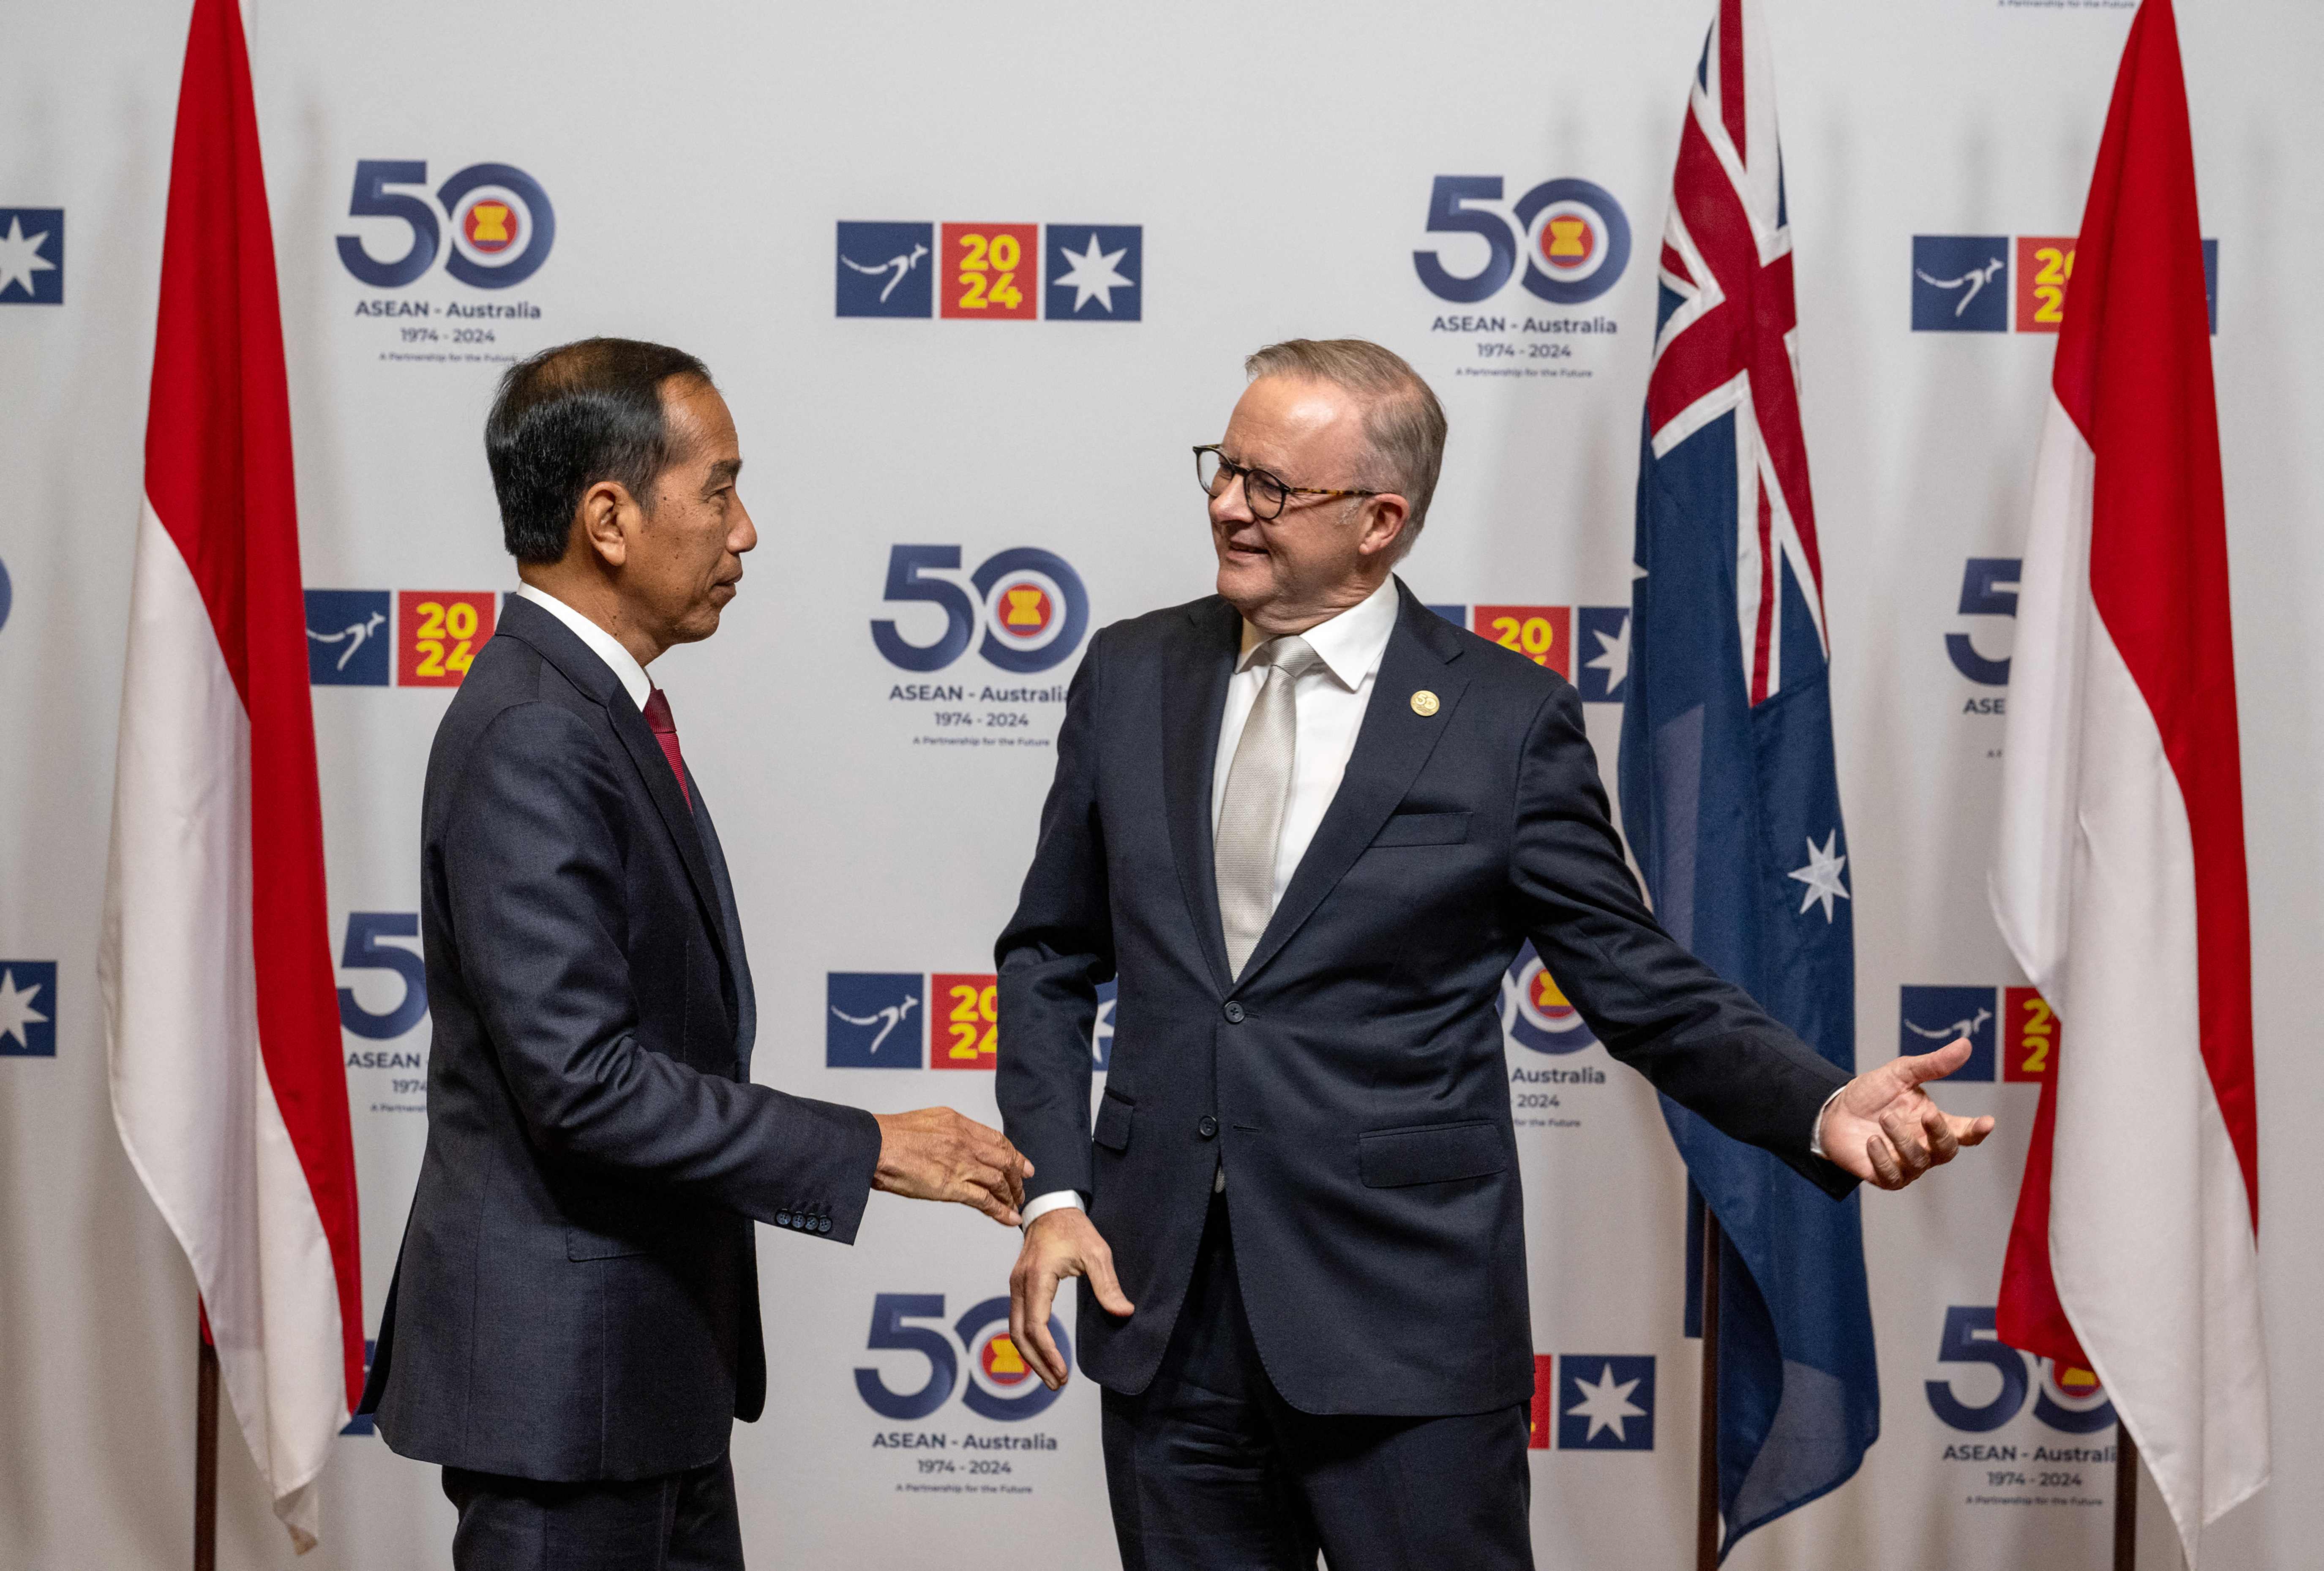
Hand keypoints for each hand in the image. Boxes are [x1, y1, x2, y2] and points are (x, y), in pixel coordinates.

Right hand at [871, 1107, 1033, 1224]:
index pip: (997, 1140)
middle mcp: (965, 1142)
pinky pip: (984, 1200)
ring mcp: (960, 1164)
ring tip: (1015, 1206)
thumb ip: (948, 1132)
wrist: (876, 1145)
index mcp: (959, 1123)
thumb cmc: (893, 1135)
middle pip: (1004, 1160)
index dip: (1014, 1154)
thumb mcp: (929, 1121)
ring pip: (999, 1180)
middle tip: (1024, 1187)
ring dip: (1011, 1195)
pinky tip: (1009, 1218)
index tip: (1023, 1164)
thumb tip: (957, 1141)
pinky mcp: (951, 1186)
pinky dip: (1000, 1210)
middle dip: (1018, 1176)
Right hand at [1009, 1207, 1133, 1389]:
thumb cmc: (1074, 1228)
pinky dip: (1027, 1341)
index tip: (1062, 1372)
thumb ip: (1107, 1284)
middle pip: (1019, 1334)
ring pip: (1014, 1329)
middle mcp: (1020, 1284)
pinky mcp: (1019, 1286)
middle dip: (1037, 1363)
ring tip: (1050, 1376)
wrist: (1052, 1208)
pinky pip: (1017, 1320)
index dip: (1048, 1352)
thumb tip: (1123, 1312)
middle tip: (1056, 1383)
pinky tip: (1042, 1353)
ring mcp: (1016, 1285)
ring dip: (1031, 1355)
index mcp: (1037, 1278)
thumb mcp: (1096, 1252)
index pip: (1036, 1325)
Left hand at [1819, 1038, 1996, 1189]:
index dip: (1978, 1130)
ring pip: (1918, 1161)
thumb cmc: (1872, 1093)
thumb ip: (1933, 1064)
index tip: (1988, 1122)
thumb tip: (1965, 1045)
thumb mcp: (1901, 1073)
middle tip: (1927, 1114)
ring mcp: (1906, 1165)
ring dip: (1902, 1139)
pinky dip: (1883, 1158)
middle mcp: (1925, 1147)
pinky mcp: (1885, 1177)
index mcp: (1934, 1123)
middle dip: (1939, 1133)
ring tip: (1884, 1118)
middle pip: (1946, 1150)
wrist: (1834, 1111)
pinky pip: (1892, 1176)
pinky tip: (1872, 1142)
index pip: (1964, 1132)